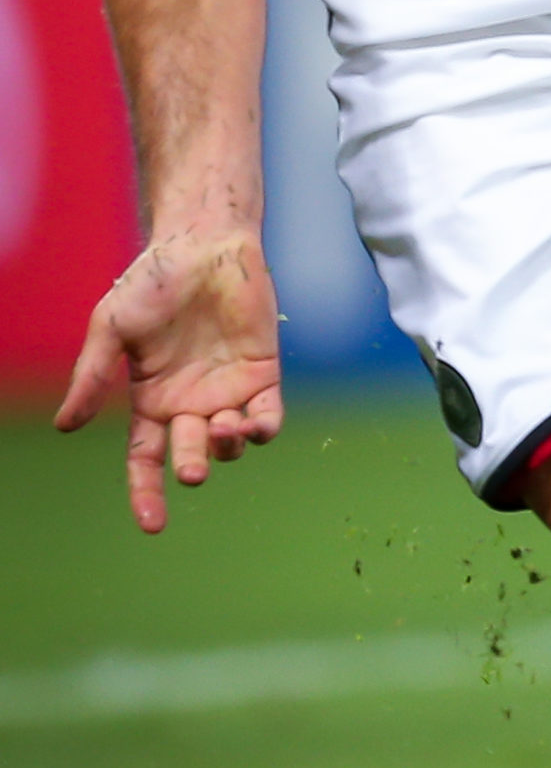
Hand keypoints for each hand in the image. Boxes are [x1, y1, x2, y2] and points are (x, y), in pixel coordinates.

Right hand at [55, 229, 282, 532]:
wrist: (203, 243)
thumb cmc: (152, 282)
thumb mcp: (110, 328)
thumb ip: (91, 376)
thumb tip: (64, 427)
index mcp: (151, 400)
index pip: (145, 459)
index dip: (145, 493)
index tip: (152, 525)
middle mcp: (189, 404)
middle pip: (188, 454)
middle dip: (190, 467)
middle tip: (192, 470)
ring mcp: (227, 391)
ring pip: (229, 443)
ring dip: (227, 445)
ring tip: (223, 428)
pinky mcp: (262, 374)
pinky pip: (268, 417)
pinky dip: (264, 430)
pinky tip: (255, 426)